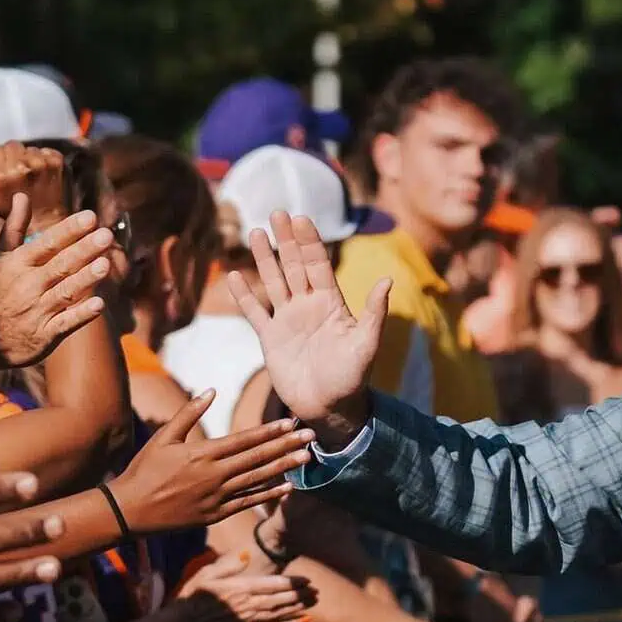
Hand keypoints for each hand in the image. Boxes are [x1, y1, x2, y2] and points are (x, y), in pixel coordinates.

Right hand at [0, 140, 68, 226]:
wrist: (43, 220)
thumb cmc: (11, 208)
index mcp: (0, 174)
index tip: (1, 169)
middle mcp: (21, 167)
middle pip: (11, 145)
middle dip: (11, 156)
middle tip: (15, 173)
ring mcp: (40, 164)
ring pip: (27, 147)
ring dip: (27, 157)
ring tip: (29, 175)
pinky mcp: (55, 162)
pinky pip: (44, 150)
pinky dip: (42, 157)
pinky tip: (40, 173)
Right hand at [0, 206, 113, 367]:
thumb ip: (13, 228)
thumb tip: (21, 195)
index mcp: (18, 264)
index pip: (48, 243)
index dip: (69, 230)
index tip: (90, 216)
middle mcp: (28, 285)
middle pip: (61, 265)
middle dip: (84, 250)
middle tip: (106, 234)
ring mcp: (37, 311)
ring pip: (65, 292)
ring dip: (85, 279)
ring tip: (106, 264)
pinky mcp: (44, 335)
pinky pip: (66, 324)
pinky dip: (81, 315)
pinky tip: (100, 305)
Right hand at [106, 392, 316, 534]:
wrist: (129, 511)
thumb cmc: (144, 470)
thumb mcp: (163, 438)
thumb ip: (188, 413)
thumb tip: (212, 390)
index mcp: (202, 453)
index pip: (244, 439)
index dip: (270, 431)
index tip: (291, 423)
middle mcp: (213, 475)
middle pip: (257, 458)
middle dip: (286, 445)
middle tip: (311, 436)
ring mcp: (216, 497)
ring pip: (257, 479)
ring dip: (284, 467)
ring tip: (306, 458)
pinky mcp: (215, 514)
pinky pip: (248, 502)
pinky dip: (269, 494)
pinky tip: (288, 486)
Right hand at [177, 552, 311, 621]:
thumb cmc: (195, 594)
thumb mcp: (209, 573)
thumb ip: (230, 564)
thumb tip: (248, 553)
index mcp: (241, 588)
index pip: (273, 584)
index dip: (293, 583)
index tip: (307, 580)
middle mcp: (249, 605)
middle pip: (281, 600)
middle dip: (301, 595)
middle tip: (317, 591)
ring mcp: (249, 621)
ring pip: (281, 614)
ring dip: (299, 608)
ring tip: (315, 602)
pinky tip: (303, 621)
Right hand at [227, 213, 389, 446]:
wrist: (331, 409)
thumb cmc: (353, 378)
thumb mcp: (367, 343)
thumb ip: (375, 312)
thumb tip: (389, 280)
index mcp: (331, 303)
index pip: (318, 264)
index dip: (309, 241)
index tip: (300, 217)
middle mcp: (308, 306)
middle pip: (294, 266)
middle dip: (286, 240)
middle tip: (277, 212)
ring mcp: (287, 321)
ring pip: (273, 282)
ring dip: (264, 259)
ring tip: (255, 232)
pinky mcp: (270, 339)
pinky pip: (254, 312)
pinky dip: (243, 296)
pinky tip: (232, 276)